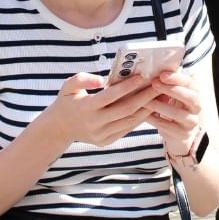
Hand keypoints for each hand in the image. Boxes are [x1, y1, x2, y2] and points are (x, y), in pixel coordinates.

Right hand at [43, 72, 160, 146]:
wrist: (60, 127)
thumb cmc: (67, 101)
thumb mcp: (68, 86)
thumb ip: (82, 79)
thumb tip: (101, 80)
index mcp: (85, 108)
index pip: (110, 96)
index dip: (127, 87)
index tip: (142, 77)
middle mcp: (94, 123)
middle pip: (125, 110)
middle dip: (144, 97)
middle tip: (158, 86)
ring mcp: (100, 135)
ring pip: (129, 121)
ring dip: (146, 108)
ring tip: (159, 97)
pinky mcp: (106, 142)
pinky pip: (126, 129)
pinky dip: (139, 118)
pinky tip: (148, 108)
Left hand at [143, 70, 201, 159]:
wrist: (178, 135)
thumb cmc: (172, 109)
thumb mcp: (172, 96)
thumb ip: (166, 84)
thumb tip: (150, 69)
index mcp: (195, 93)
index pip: (190, 83)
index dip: (177, 78)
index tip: (162, 74)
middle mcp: (196, 107)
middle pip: (191, 97)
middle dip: (172, 89)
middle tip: (155, 83)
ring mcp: (191, 122)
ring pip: (179, 114)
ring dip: (161, 106)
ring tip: (146, 101)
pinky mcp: (183, 135)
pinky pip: (169, 127)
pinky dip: (156, 120)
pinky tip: (145, 115)